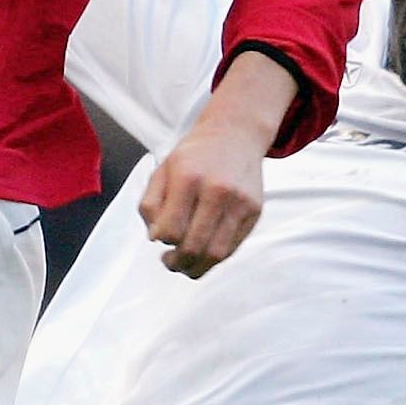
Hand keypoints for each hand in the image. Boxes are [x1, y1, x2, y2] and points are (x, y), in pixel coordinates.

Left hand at [141, 49, 297, 278]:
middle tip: (170, 263)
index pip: (171, 229)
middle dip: (177, 263)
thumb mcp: (162, 171)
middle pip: (194, 247)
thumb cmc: (193, 157)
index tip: (159, 240)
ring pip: (216, 254)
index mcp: (188, 178)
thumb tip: (156, 239)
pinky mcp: (254, 211)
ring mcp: (240, 203)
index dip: (162, 242)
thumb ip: (150, 205)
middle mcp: (217, 191)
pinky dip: (215, 258)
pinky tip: (204, 253)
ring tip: (186, 267)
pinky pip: (233, 247)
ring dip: (197, 268)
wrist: (235, 136)